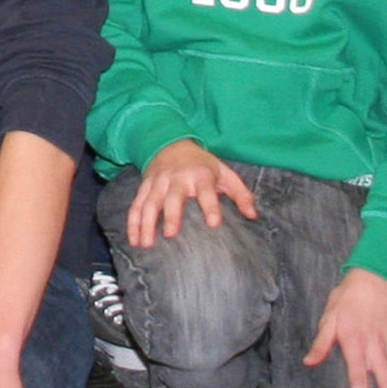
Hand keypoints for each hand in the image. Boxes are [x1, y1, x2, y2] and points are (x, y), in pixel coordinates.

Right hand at [124, 138, 257, 248]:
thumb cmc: (202, 164)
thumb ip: (241, 194)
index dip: (210, 206)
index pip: (206, 191)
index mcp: (200, 175)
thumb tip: (253, 215)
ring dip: (146, 223)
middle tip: (170, 235)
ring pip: (150, 203)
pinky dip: (133, 222)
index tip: (213, 223)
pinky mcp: (145, 187)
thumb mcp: (224, 172)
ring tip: (145, 244)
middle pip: (173, 197)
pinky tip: (133, 240)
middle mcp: (177, 178)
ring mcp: (158, 182)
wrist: (171, 143)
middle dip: (171, 215)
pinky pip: (136, 205)